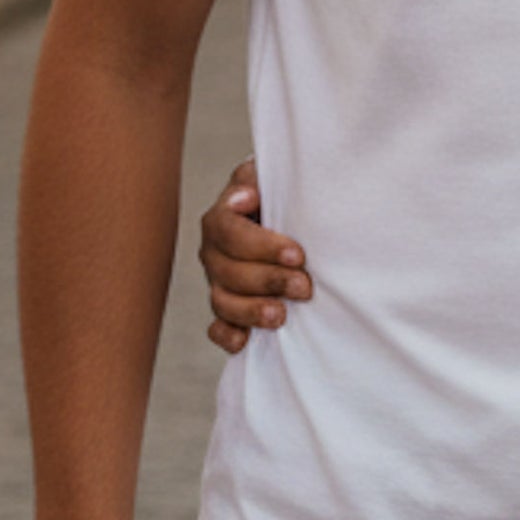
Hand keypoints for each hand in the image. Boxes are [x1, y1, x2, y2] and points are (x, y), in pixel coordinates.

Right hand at [198, 156, 309, 354]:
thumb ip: (259, 179)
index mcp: (224, 217)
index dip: (260, 245)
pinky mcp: (229, 308)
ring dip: (251, 310)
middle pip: (226, 270)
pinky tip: (245, 341)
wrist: (300, 217)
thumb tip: (245, 195)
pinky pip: (218, 327)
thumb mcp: (277, 178)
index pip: (227, 231)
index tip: (297, 254)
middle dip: (267, 280)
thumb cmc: (290, 195)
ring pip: (221, 301)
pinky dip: (228, 335)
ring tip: (281, 315)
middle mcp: (215, 250)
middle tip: (304, 286)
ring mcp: (219, 281)